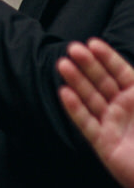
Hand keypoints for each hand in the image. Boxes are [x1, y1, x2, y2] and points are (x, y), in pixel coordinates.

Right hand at [60, 38, 133, 187]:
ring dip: (77, 81)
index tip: (93, 43)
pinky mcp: (104, 143)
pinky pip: (86, 123)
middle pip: (103, 82)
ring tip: (62, 65)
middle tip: (73, 49)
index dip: (108, 58)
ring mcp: (113, 125)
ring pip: (91, 99)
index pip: (122, 73)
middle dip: (88, 65)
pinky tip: (64, 93)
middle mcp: (125, 109)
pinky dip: (75, 109)